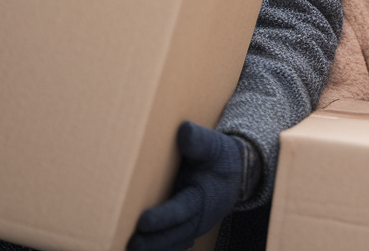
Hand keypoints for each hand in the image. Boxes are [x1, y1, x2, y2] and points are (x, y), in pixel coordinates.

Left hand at [129, 122, 245, 250]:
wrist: (236, 172)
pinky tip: (143, 248)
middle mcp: (201, 216)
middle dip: (153, 241)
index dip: (163, 218)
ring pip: (174, 242)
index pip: (182, 210)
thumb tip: (184, 130)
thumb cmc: (220, 157)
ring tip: (132, 249)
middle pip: (175, 234)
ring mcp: (195, 226)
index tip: (143, 222)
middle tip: (132, 244)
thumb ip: (199, 140)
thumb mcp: (213, 145)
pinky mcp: (189, 229)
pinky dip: (160, 247)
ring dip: (155, 247)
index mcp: (204, 196)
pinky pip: (174, 243)